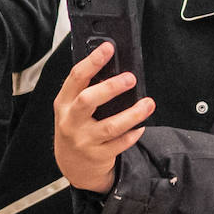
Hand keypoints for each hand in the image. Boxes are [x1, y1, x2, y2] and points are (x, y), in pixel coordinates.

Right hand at [54, 42, 154, 193]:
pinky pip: (120, 144)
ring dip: (133, 114)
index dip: (92, 61)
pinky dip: (133, 133)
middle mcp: (70, 121)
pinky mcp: (97, 155)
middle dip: (111, 87)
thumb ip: (88, 90)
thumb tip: (116, 67)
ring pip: (110, 126)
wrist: (72, 165)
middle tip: (131, 79)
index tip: (108, 48)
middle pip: (88, 100)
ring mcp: (83, 140)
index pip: (76, 77)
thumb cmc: (77, 127)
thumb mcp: (73, 108)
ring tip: (148, 103)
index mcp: (64, 103)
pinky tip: (141, 126)